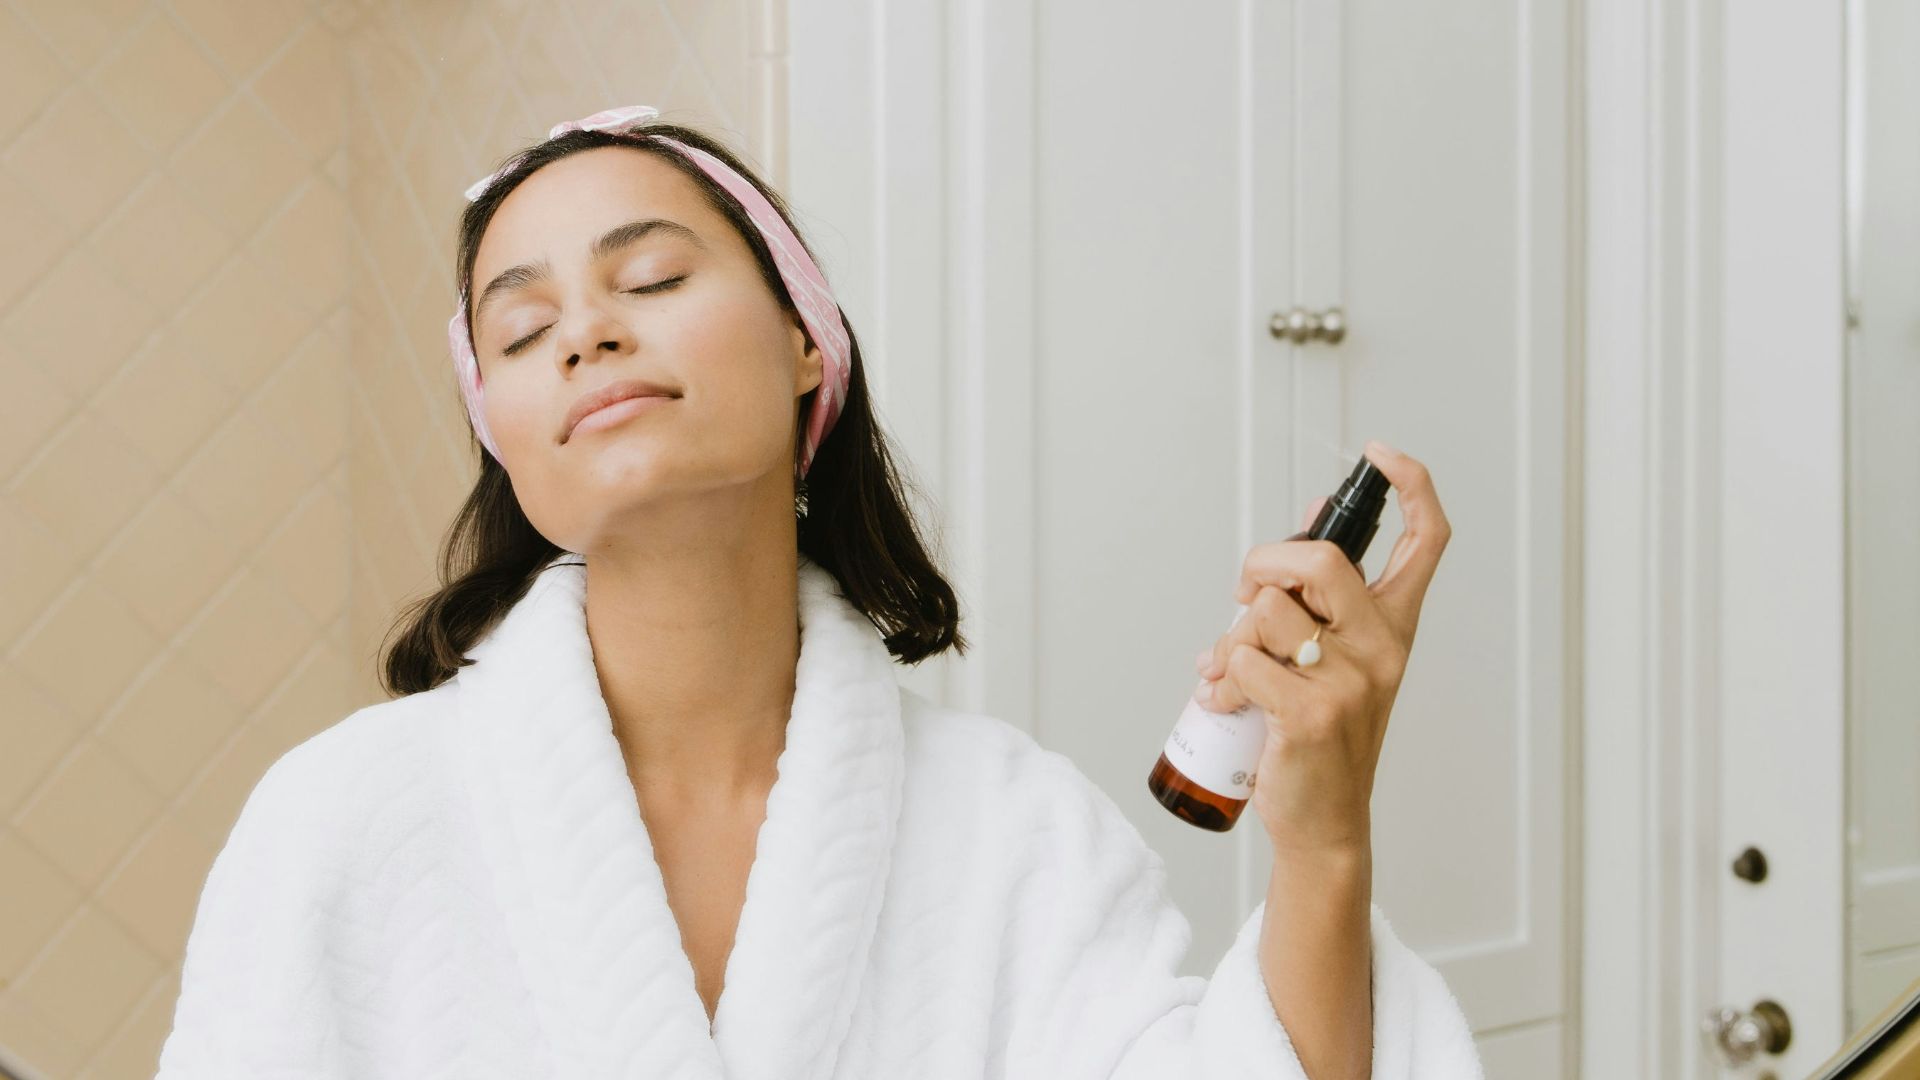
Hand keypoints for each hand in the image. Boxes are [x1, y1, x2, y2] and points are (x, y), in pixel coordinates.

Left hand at [1191, 440, 1451, 854]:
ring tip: (1232, 671)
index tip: (1380, 454)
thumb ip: (1318, 599)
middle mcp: (1382, 646)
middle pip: (1319, 558)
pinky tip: (1226, 701)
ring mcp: (1350, 681)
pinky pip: (1242, 659)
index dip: (1411, 486)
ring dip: (1232, 637)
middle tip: (1245, 598)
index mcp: (1394, 625)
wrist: (1323, 821)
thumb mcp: (1334, 659)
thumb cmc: (1319, 734)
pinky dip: (1220, 677)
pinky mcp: (1310, 712)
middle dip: (1263, 564)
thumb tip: (1306, 519)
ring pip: (1266, 611)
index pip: (1426, 541)